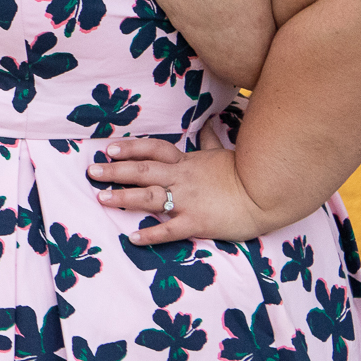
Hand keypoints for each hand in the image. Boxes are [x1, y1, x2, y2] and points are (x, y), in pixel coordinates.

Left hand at [87, 129, 287, 244]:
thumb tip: (208, 122)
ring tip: (101, 198)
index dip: (130, 149)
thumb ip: (209, 141)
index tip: (109, 149)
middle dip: (115, 171)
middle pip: (142, 171)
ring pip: (150, 197)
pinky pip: (169, 230)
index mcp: (186, 162)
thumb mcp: (222, 153)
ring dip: (123, 197)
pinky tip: (132, 238)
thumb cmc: (244, 174)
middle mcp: (182, 179)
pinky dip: (150, 234)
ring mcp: (188, 201)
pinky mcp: (197, 222)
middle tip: (91, 172)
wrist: (268, 193)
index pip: (152, 150)